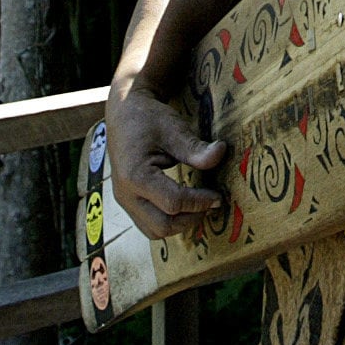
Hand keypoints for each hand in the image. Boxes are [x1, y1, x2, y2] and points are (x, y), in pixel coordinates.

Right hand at [105, 81, 226, 239]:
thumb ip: (196, 148)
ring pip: (154, 231)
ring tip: (200, 207)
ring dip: (180, 225)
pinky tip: (185, 207)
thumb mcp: (174, 129)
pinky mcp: (128, 201)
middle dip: (191, 218)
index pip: (173, 202)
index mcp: (135, 176)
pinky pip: (148, 224)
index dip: (199, 202)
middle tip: (212, 204)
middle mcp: (126, 194)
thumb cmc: (148, 118)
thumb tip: (221, 154)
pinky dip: (168, 221)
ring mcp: (124, 200)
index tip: (218, 196)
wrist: (124, 113)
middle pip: (162, 226)